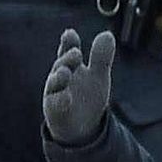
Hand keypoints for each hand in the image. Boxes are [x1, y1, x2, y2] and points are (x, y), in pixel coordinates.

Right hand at [41, 28, 116, 144]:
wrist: (82, 127)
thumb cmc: (88, 97)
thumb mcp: (98, 75)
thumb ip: (101, 56)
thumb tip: (107, 33)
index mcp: (70, 66)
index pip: (68, 50)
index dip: (68, 42)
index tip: (70, 34)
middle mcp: (59, 77)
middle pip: (60, 64)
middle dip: (67, 59)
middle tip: (76, 53)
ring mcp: (55, 93)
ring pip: (54, 83)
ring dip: (59, 77)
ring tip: (66, 72)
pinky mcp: (54, 110)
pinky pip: (55, 104)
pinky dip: (60, 100)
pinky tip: (67, 97)